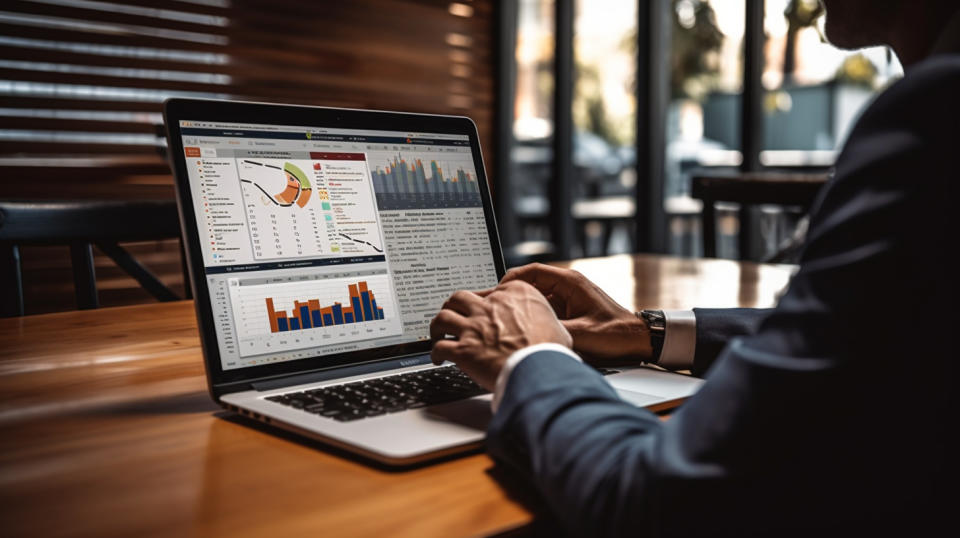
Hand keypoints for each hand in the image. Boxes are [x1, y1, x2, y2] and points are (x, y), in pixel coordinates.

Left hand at [429, 280, 572, 389]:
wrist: (540, 369)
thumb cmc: (551, 350)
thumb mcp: (557, 325)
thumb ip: (546, 321)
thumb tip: (551, 331)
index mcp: (515, 295)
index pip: (491, 291)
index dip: (483, 302)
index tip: (482, 309)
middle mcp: (491, 306)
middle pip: (460, 297)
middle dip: (454, 306)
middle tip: (454, 314)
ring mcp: (474, 327)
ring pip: (443, 317)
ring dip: (437, 325)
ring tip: (438, 332)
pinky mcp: (464, 349)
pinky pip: (440, 346)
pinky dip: (435, 352)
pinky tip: (438, 357)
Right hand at [501, 263, 651, 360]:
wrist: (638, 341)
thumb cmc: (616, 334)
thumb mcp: (581, 334)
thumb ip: (552, 330)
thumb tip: (526, 332)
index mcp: (570, 283)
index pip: (532, 271)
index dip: (510, 280)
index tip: (496, 292)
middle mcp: (568, 286)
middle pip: (531, 283)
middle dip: (511, 294)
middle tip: (494, 307)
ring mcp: (569, 297)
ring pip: (536, 297)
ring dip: (522, 306)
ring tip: (505, 319)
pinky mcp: (570, 310)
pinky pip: (545, 308)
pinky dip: (533, 316)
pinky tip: (524, 329)